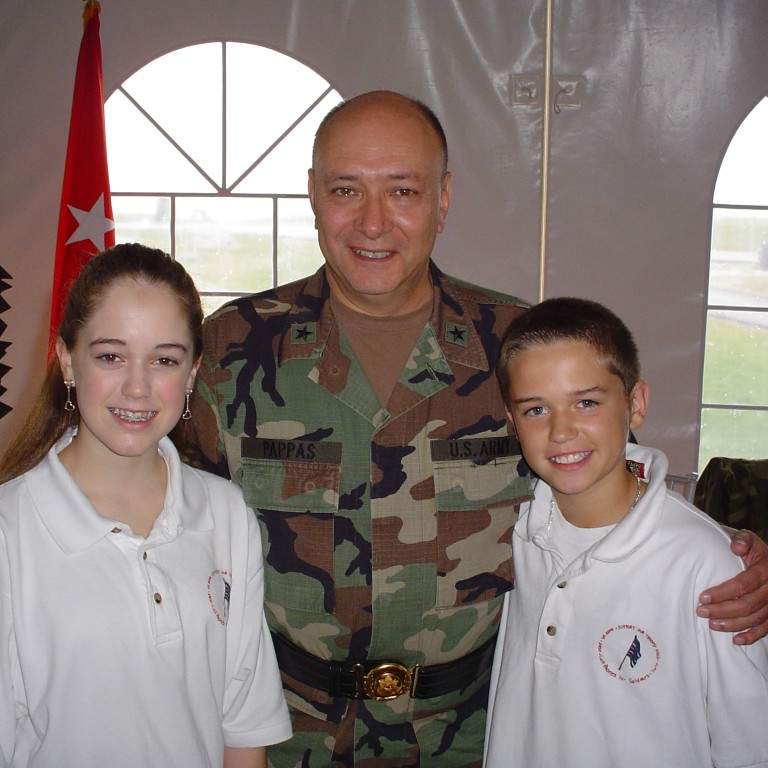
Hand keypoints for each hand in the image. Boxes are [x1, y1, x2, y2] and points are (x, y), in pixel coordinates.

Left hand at [697, 530, 767, 644]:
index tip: (703, 597)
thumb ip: (743, 540)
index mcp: (764, 571)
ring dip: (732, 624)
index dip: (722, 593)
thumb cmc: (754, 550)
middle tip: (701, 612)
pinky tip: (736, 640)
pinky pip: (765, 629)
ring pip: (754, 619)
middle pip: (747, 605)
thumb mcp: (749, 539)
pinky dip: (751, 636)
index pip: (742, 585)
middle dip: (722, 610)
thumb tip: (735, 547)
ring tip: (712, 624)